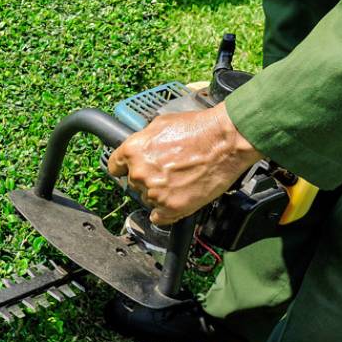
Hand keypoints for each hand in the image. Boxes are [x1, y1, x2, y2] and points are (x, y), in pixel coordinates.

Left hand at [106, 103, 261, 225]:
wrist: (226, 141)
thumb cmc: (199, 129)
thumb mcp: (161, 124)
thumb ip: (144, 140)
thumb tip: (139, 148)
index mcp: (133, 151)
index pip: (115, 167)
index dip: (125, 168)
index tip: (131, 170)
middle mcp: (140, 173)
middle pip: (134, 183)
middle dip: (148, 178)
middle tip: (168, 171)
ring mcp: (155, 192)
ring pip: (148, 199)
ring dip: (160, 194)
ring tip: (180, 180)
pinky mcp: (172, 207)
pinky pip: (159, 217)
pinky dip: (166, 212)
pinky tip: (177, 199)